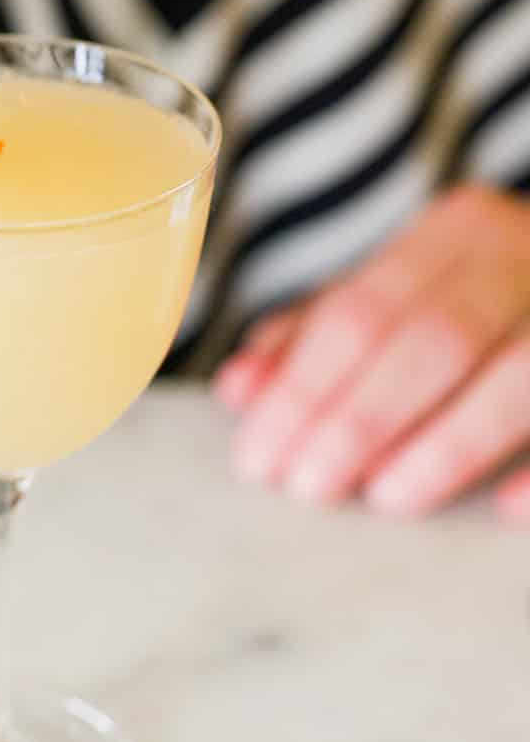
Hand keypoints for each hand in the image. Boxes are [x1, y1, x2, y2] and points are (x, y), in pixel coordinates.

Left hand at [214, 184, 529, 520]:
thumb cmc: (474, 291)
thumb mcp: (394, 291)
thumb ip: (314, 337)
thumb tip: (240, 390)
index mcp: (454, 231)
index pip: (361, 309)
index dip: (303, 387)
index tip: (258, 456)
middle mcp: (520, 256)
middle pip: (433, 340)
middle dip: (362, 420)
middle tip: (307, 488)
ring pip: (517, 374)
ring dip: (447, 443)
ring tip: (385, 498)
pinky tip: (502, 509)